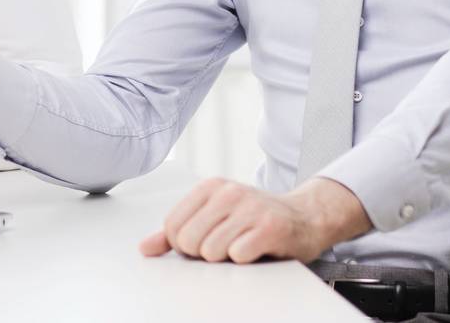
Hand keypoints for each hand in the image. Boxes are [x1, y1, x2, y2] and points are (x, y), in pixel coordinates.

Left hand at [138, 177, 371, 263]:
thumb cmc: (255, 220)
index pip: (172, 226)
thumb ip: (176, 232)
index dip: (183, 246)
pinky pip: (238, 255)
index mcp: (210, 188)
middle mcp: (228, 193)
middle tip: (225, 246)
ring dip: (225, 259)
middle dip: (203, 254)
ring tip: (242, 246)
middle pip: (188, 241)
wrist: (305, 218)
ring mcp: (250, 208)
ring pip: (211, 251)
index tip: (203, 243)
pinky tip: (257, 250)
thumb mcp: (213, 218)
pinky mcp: (270, 227)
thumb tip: (144, 248)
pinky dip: (245, 260)